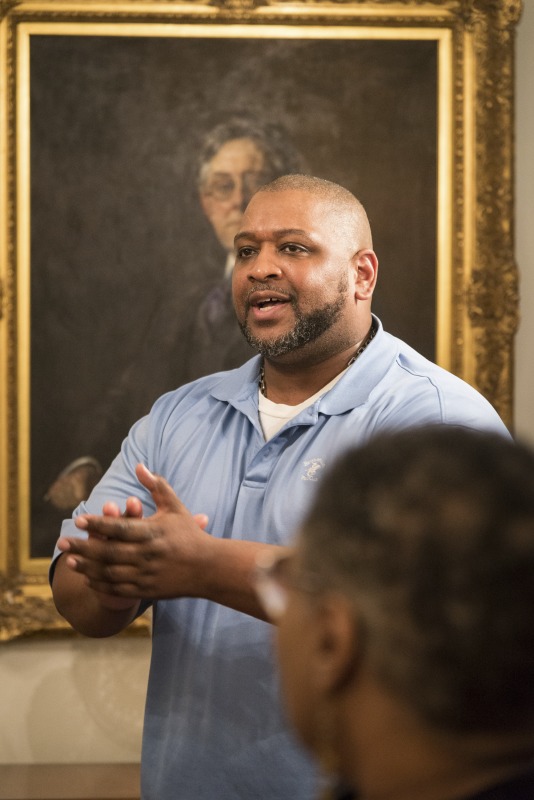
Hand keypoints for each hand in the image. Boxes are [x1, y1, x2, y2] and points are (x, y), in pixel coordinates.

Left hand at [57, 464, 212, 601]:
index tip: (79, 519)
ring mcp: (146, 575)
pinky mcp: (147, 590)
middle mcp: (147, 554)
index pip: (120, 527)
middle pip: (108, 551)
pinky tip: (88, 577)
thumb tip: (139, 464)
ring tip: (69, 560)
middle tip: (62, 542)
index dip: (98, 523)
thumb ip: (156, 486)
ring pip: (110, 572)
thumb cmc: (190, 534)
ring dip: (87, 566)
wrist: (208, 568)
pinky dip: (100, 584)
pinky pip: (118, 589)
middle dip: (82, 546)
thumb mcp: (175, 507)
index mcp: (153, 533)